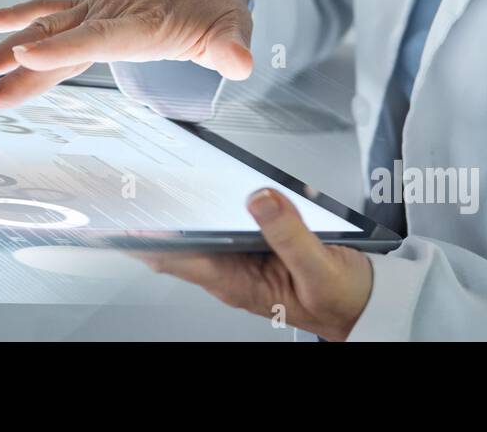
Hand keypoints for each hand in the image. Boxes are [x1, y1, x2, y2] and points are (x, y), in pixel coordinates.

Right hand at [0, 0, 253, 108]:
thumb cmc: (216, 7)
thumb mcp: (232, 28)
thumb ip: (230, 47)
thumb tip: (240, 63)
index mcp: (144, 23)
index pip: (100, 38)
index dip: (63, 47)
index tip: (27, 57)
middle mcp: (111, 13)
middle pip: (60, 36)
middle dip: (19, 57)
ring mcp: (95, 10)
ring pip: (44, 27)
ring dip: (8, 46)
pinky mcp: (87, 11)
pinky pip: (45, 11)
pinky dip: (14, 16)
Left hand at [137, 188, 373, 340]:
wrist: (364, 304)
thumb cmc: (342, 298)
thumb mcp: (321, 268)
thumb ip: (290, 235)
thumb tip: (260, 198)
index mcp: (238, 283)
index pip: (178, 259)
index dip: (147, 241)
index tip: (123, 221)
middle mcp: (231, 272)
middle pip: (175, 245)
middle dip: (149, 221)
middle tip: (124, 189)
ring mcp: (239, 258)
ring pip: (193, 233)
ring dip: (170, 213)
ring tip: (145, 182)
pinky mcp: (253, 244)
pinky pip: (218, 223)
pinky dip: (201, 206)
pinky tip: (190, 187)